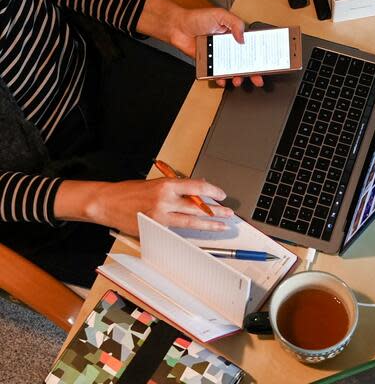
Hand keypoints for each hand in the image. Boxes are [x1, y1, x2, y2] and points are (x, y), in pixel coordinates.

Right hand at [55, 179, 233, 235]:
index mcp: (166, 185)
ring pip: (190, 222)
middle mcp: (165, 200)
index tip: (221, 195)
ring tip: (221, 225)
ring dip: (209, 224)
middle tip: (228, 213)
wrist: (107, 202)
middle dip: (216, 211)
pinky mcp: (155, 229)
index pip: (197, 188)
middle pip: (197, 207)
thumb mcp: (155, 183)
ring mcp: (160, 217)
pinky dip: (189, 230)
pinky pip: (176, 230)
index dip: (213, 192)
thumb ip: (176, 187)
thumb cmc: (130, 191)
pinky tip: (199, 232)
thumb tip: (197, 189)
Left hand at [137, 0, 262, 87]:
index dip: (259, 56)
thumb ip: (235, 23)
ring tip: (238, 80)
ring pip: (233, 71)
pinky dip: (221, 79)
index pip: (251, 47)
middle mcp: (229, 47)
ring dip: (238, 78)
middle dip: (253, 73)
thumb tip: (243, 38)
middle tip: (257, 79)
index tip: (265, 63)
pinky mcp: (210, 64)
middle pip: (245, 63)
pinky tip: (222, 79)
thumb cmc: (197, 18)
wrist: (178, 27)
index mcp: (234, 36)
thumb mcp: (220, 14)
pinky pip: (218, 74)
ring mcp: (220, 57)